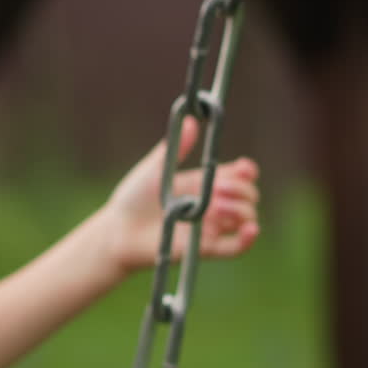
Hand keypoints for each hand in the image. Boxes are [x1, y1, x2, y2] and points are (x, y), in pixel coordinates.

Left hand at [101, 116, 259, 273]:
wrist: (117, 230)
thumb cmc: (132, 198)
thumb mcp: (156, 168)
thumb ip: (176, 147)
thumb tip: (191, 119)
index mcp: (202, 183)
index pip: (239, 176)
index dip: (246, 171)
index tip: (243, 167)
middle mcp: (212, 205)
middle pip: (247, 195)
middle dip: (241, 189)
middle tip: (219, 188)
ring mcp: (210, 227)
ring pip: (246, 219)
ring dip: (241, 209)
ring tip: (217, 206)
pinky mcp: (204, 248)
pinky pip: (235, 248)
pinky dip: (247, 239)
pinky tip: (250, 229)